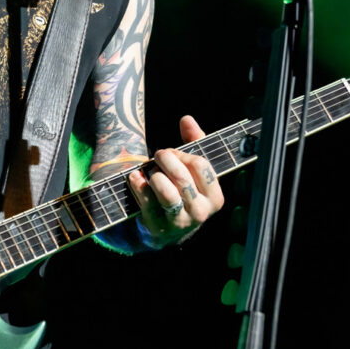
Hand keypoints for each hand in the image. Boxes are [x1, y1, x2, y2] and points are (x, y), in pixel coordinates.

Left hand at [128, 115, 223, 247]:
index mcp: (215, 197)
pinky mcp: (158, 226)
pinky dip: (137, 184)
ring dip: (154, 174)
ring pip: (166, 192)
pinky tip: (135, 177)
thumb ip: (193, 142)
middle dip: (165, 159)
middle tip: (158, 156)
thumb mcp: (192, 169)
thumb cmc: (182, 190)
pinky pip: (146, 200)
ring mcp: (179, 221)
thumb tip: (187, 119)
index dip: (182, 153)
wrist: (165, 229)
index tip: (173, 153)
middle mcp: (200, 212)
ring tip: (150, 171)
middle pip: (182, 177)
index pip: (201, 165)